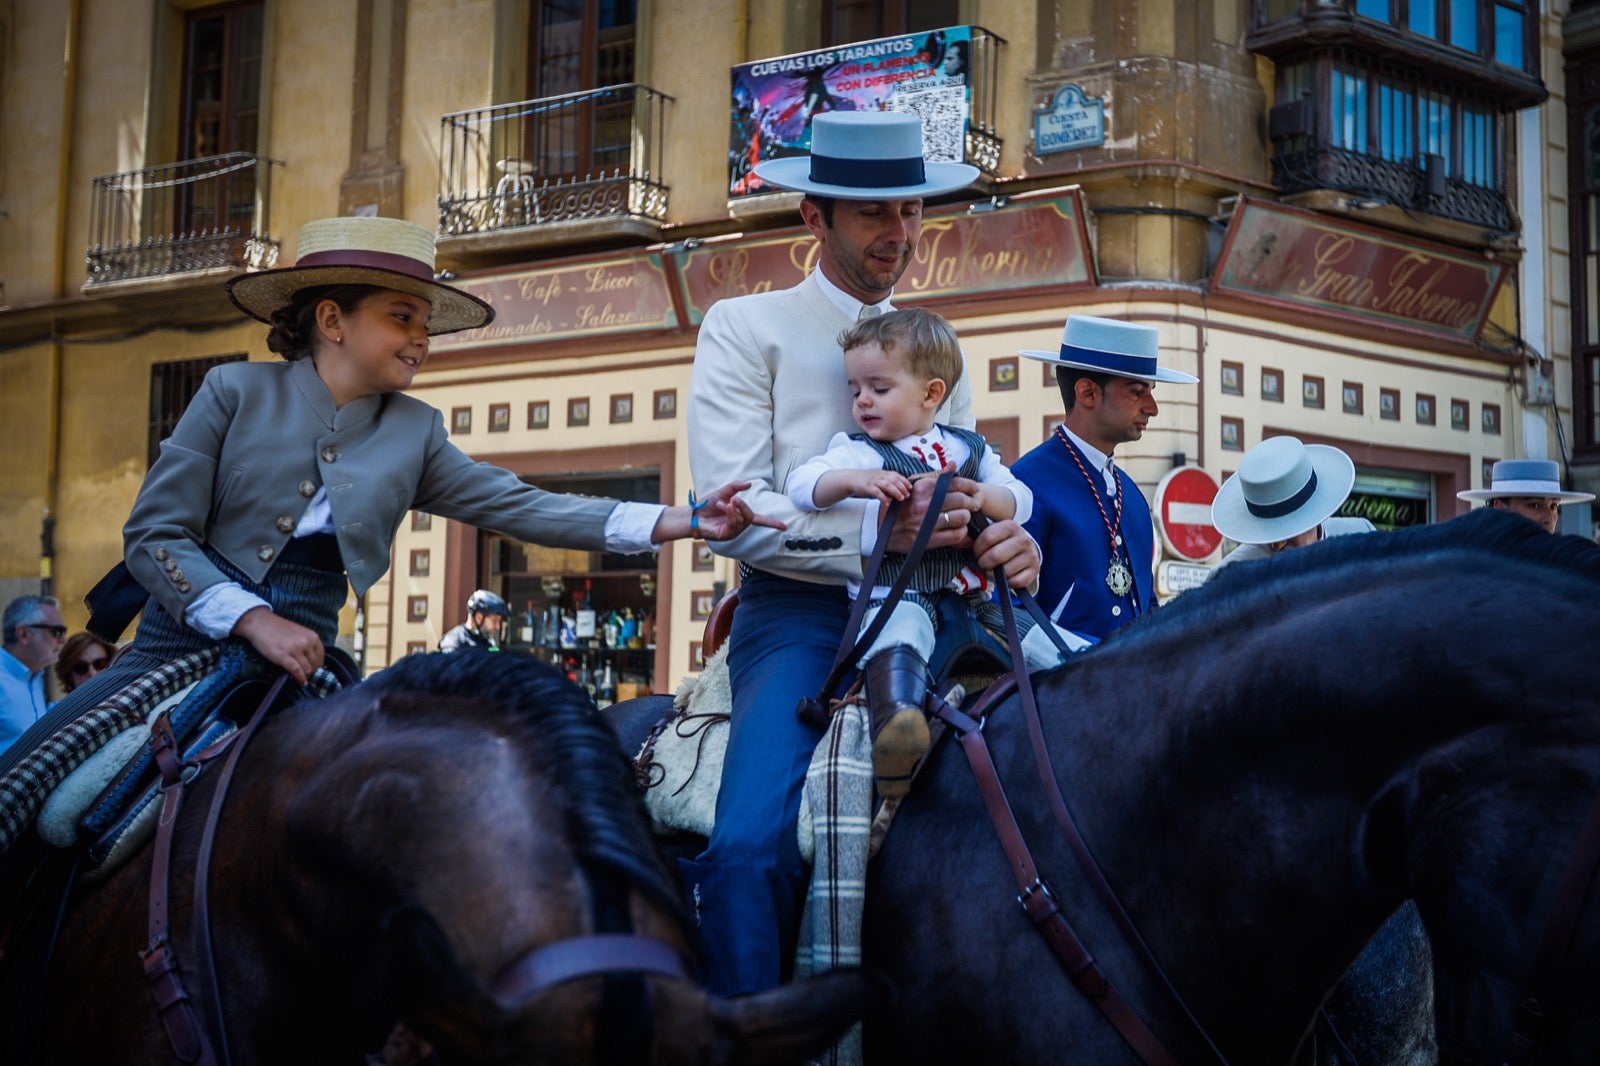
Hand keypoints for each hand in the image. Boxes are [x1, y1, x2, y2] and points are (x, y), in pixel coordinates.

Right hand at [232, 607, 324, 683]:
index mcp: (312, 636)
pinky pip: (296, 671)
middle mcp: (306, 642)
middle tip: (307, 676)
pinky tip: (301, 682)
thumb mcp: (300, 633)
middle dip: (312, 672)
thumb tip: (313, 661)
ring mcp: (295, 649)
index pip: (321, 656)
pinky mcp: (283, 656)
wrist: (261, 623)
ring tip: (302, 678)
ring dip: (305, 676)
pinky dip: (299, 678)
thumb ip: (308, 644)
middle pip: (315, 664)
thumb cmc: (279, 629)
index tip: (314, 670)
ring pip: (307, 669)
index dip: (318, 666)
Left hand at [653, 481, 786, 542]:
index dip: (773, 523)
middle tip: (733, 499)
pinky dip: (729, 514)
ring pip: (742, 520)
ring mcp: (732, 532)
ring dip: (733, 509)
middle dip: (744, 506)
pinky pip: (733, 524)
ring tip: (723, 504)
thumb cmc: (707, 504)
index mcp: (741, 516)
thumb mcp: (723, 491)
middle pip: (750, 516)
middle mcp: (739, 525)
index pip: (761, 520)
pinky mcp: (725, 535)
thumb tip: (749, 484)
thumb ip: (736, 487)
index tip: (785, 527)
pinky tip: (722, 507)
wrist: (693, 512)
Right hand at [849, 469, 912, 504]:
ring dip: (895, 492)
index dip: (904, 481)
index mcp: (883, 473)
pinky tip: (886, 503)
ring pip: (887, 485)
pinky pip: (877, 492)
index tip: (910, 487)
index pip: (896, 475)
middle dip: (902, 488)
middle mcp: (879, 476)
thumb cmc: (865, 480)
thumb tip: (896, 492)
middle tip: (906, 495)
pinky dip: (883, 498)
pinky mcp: (868, 487)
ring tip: (901, 498)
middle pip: (894, 480)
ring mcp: (874, 481)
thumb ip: (887, 484)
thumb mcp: (878, 479)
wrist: (851, 479)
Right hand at [884, 467, 979, 553]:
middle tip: (974, 504)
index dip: (969, 485)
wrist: (880, 528)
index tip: (975, 489)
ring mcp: (927, 523)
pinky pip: (956, 535)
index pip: (954, 483)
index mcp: (923, 488)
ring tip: (964, 516)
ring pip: (961, 518)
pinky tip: (958, 529)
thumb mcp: (914, 485)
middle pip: (961, 500)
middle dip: (972, 502)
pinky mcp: (928, 540)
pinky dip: (962, 532)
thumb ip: (936, 475)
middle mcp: (926, 505)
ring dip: (966, 517)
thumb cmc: (901, 505)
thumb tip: (953, 465)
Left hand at [972, 519, 1040, 589]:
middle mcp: (1023, 539)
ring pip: (1005, 571)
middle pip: (995, 555)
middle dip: (984, 563)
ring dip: (995, 574)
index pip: (987, 538)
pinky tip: (1005, 576)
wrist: (1026, 550)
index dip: (977, 549)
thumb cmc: (1003, 543)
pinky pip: (1016, 581)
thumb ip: (980, 533)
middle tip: (983, 563)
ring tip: (993, 570)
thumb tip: (963, 536)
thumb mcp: (995, 532)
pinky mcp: (1034, 570)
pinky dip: (1007, 582)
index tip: (977, 552)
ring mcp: (1030, 555)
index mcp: (1010, 526)